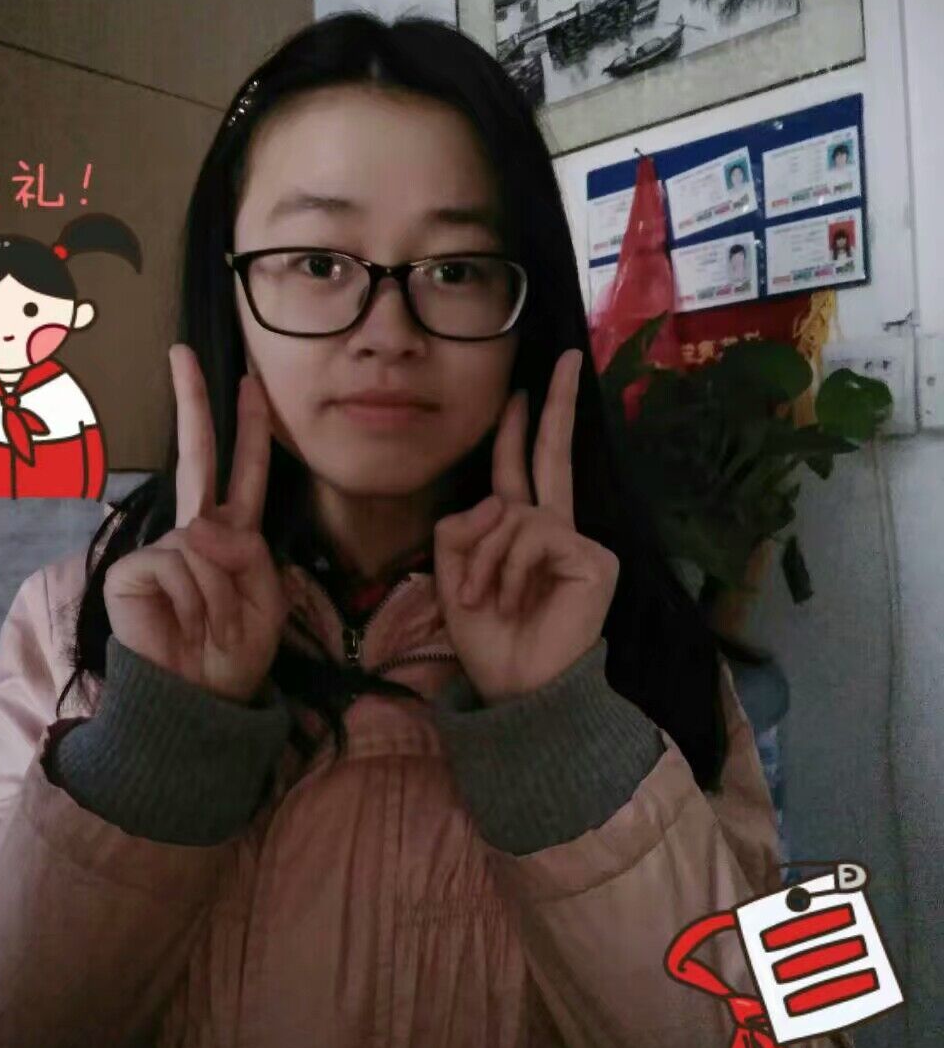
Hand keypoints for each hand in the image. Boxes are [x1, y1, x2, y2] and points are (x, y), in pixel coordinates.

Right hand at [103, 346, 286, 702]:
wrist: (198, 701)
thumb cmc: (232, 654)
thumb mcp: (263, 598)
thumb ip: (247, 551)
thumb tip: (201, 525)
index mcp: (233, 537)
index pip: (244, 472)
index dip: (248, 429)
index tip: (248, 384)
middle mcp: (194, 534)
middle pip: (198, 458)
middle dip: (193, 404)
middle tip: (182, 352)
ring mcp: (160, 549)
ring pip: (206, 545)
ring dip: (220, 595)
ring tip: (209, 629)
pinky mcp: (131, 570)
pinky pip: (178, 567)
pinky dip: (191, 602)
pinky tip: (179, 625)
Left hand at [433, 349, 618, 701]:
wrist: (518, 689)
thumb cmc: (489, 640)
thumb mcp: (454, 577)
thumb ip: (462, 528)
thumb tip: (498, 500)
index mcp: (522, 530)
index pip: (521, 468)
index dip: (521, 427)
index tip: (526, 386)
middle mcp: (555, 528)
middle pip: (554, 454)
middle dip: (558, 404)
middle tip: (568, 357)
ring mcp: (579, 541)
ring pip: (512, 515)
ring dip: (484, 561)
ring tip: (484, 601)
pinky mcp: (592, 557)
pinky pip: (532, 538)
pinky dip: (507, 571)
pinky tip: (512, 601)